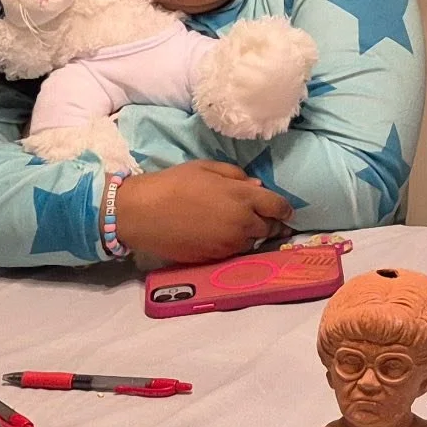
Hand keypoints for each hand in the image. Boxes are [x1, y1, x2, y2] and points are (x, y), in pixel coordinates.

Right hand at [112, 160, 290, 263]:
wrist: (142, 213)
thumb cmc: (174, 184)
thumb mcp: (207, 168)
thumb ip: (237, 176)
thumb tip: (257, 185)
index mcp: (243, 197)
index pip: (279, 206)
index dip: (284, 208)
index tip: (283, 209)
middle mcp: (241, 222)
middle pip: (269, 227)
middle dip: (269, 222)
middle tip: (263, 217)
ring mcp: (228, 243)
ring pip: (253, 242)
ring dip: (252, 235)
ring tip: (240, 226)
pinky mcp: (214, 258)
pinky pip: (235, 253)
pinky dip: (235, 245)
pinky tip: (224, 236)